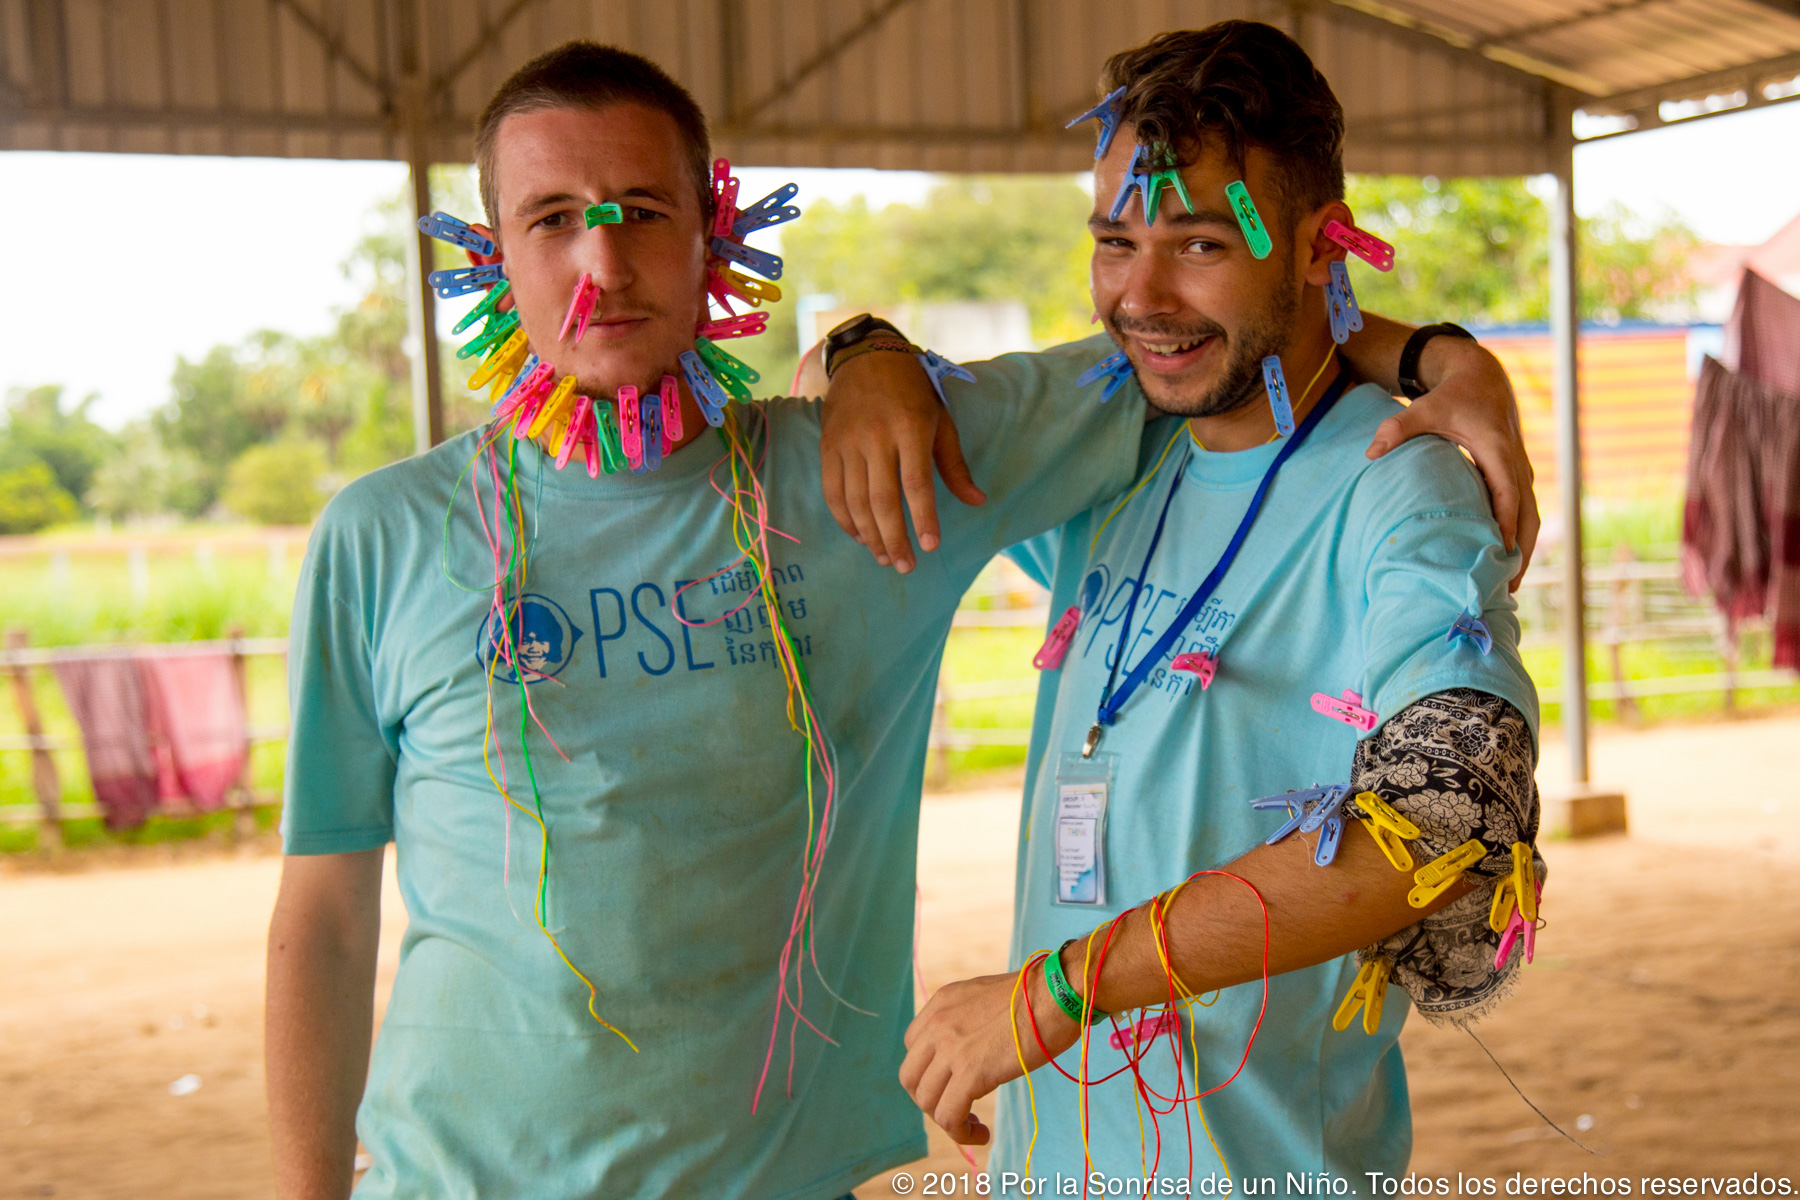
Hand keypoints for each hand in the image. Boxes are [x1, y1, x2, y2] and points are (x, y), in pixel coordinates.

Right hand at [820, 351, 985, 572]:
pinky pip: (832, 491)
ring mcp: (848, 442)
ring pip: (855, 501)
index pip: (916, 484)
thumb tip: (977, 502)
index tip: (931, 546)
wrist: (865, 357)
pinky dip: (845, 519)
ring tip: (885, 558)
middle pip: (883, 500)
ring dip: (870, 536)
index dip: (924, 519)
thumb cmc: (911, 391)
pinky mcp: (827, 447)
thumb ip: (955, 465)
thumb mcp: (940, 420)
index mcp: (911, 428)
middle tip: (906, 566)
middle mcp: (876, 437)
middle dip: (894, 539)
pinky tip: (859, 536)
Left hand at [899, 959, 1079, 1144]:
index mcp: (942, 1002)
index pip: (913, 1046)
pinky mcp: (970, 1072)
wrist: (1057, 994)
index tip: (954, 1084)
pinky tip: (982, 1134)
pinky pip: (949, 1116)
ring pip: (926, 1101)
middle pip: (910, 1077)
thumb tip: (973, 1051)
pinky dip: (961, 1133)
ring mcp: (950, 1048)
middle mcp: (938, 1023)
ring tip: (973, 1125)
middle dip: (930, 1099)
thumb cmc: (1038, 997)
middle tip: (958, 1108)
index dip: (930, 1072)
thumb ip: (969, 1020)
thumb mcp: (987, 998)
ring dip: (947, 1121)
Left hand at [1363, 338, 1539, 590]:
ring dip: (1525, 547)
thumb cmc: (1453, 396)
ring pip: (1532, 515)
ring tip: (1510, 584)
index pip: (1506, 492)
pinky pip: (1525, 510)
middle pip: (1529, 513)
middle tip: (1509, 585)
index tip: (1501, 552)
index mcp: (1497, 449)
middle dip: (1522, 548)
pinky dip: (1522, 535)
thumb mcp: (1424, 408)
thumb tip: (1369, 453)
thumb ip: (1397, 428)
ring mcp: (1520, 470)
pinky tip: (1507, 560)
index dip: (1506, 522)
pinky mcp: (1518, 475)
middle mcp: (1516, 462)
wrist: (1483, 379)